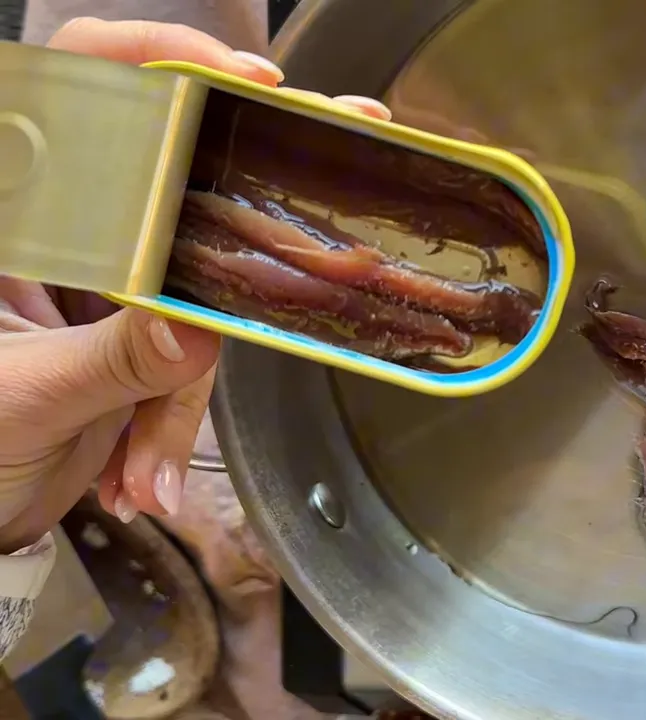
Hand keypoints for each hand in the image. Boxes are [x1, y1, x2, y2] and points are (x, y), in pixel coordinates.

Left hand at [0, 18, 393, 550]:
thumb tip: (201, 331)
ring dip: (175, 399)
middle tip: (342, 140)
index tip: (249, 82)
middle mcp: (63, 233)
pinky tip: (137, 478)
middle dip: (243, 195)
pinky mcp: (140, 336)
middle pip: (166, 181)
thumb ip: (115, 361)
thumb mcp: (22, 396)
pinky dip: (170, 428)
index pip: (79, 88)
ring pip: (194, 298)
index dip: (160, 60)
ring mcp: (107, 286)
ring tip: (141, 469)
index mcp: (17, 219)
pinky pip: (191, 361)